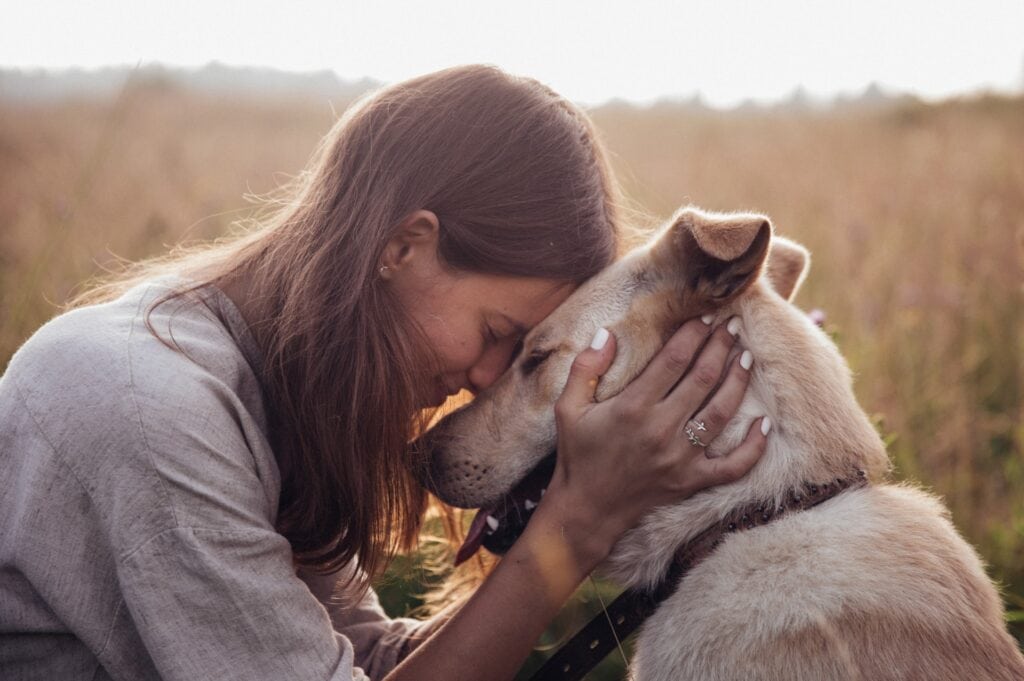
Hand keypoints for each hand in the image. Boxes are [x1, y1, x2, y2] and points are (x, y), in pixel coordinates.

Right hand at [542, 316, 767, 564]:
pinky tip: (765, 423)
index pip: (673, 360)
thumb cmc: (577, 455)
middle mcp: (660, 430)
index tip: (705, 317)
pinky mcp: (692, 481)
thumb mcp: (568, 408)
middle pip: (703, 379)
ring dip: (738, 381)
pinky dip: (754, 446)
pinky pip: (734, 465)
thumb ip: (585, 368)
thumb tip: (608, 334)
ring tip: (746, 357)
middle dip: (721, 347)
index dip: (693, 334)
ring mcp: (680, 458)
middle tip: (732, 326)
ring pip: (721, 412)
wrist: (586, 510)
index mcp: (632, 407)